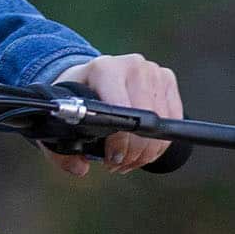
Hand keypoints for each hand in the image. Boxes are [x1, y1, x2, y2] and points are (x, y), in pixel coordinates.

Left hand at [47, 54, 181, 175]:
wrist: (89, 75)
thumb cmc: (76, 98)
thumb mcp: (61, 120)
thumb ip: (61, 150)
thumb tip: (80, 168)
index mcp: (104, 69)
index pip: (122, 112)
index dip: (120, 142)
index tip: (110, 159)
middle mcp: (132, 65)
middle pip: (146, 120)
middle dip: (134, 152)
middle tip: (119, 163)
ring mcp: (153, 70)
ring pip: (162, 124)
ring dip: (148, 150)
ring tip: (129, 158)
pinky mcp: (167, 79)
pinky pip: (173, 120)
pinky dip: (161, 141)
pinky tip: (144, 148)